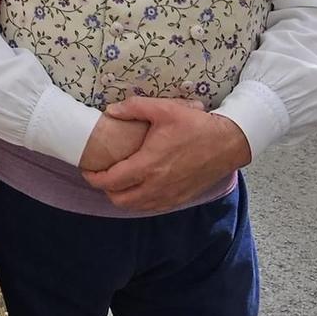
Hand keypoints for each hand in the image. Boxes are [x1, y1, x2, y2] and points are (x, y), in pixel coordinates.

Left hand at [82, 97, 251, 211]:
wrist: (228, 142)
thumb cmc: (197, 125)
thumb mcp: (165, 109)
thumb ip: (134, 108)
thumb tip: (111, 111)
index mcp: (148, 165)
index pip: (110, 181)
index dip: (94, 177)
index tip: (88, 169)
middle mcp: (156, 186)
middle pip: (119, 199)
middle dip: (106, 189)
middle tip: (103, 174)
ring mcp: (168, 196)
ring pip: (135, 206)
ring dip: (123, 196)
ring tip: (120, 180)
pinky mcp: (179, 199)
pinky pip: (152, 207)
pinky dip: (140, 200)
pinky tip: (141, 186)